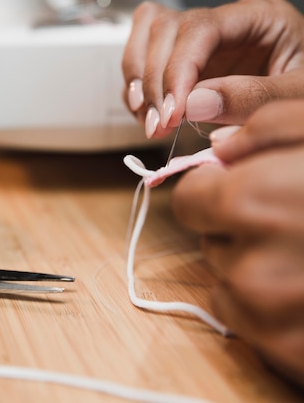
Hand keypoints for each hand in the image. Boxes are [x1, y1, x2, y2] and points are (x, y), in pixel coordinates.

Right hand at [122, 0, 303, 137]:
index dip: (178, 69)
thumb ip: (254, 97)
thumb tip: (195, 104)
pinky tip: (146, 111)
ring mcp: (203, 39)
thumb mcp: (300, 94)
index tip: (173, 111)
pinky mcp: (188, 60)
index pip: (201, 28)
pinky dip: (138, 82)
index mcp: (260, 16)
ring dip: (139, 77)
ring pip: (148, 33)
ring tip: (148, 118)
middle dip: (155, 79)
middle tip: (158, 125)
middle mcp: (225, 21)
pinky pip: (146, 54)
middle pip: (166, 27)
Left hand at [171, 100, 303, 387]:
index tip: (242, 186)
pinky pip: (253, 328)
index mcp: (251, 203)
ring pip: (228, 286)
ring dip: (254, 268)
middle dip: (239, 227)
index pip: (188, 199)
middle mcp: (251, 270)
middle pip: (210, 242)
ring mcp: (272, 323)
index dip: (214, 188)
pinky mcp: (293, 360)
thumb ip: (265, 122)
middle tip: (292, 218)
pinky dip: (272, 310)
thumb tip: (218, 145)